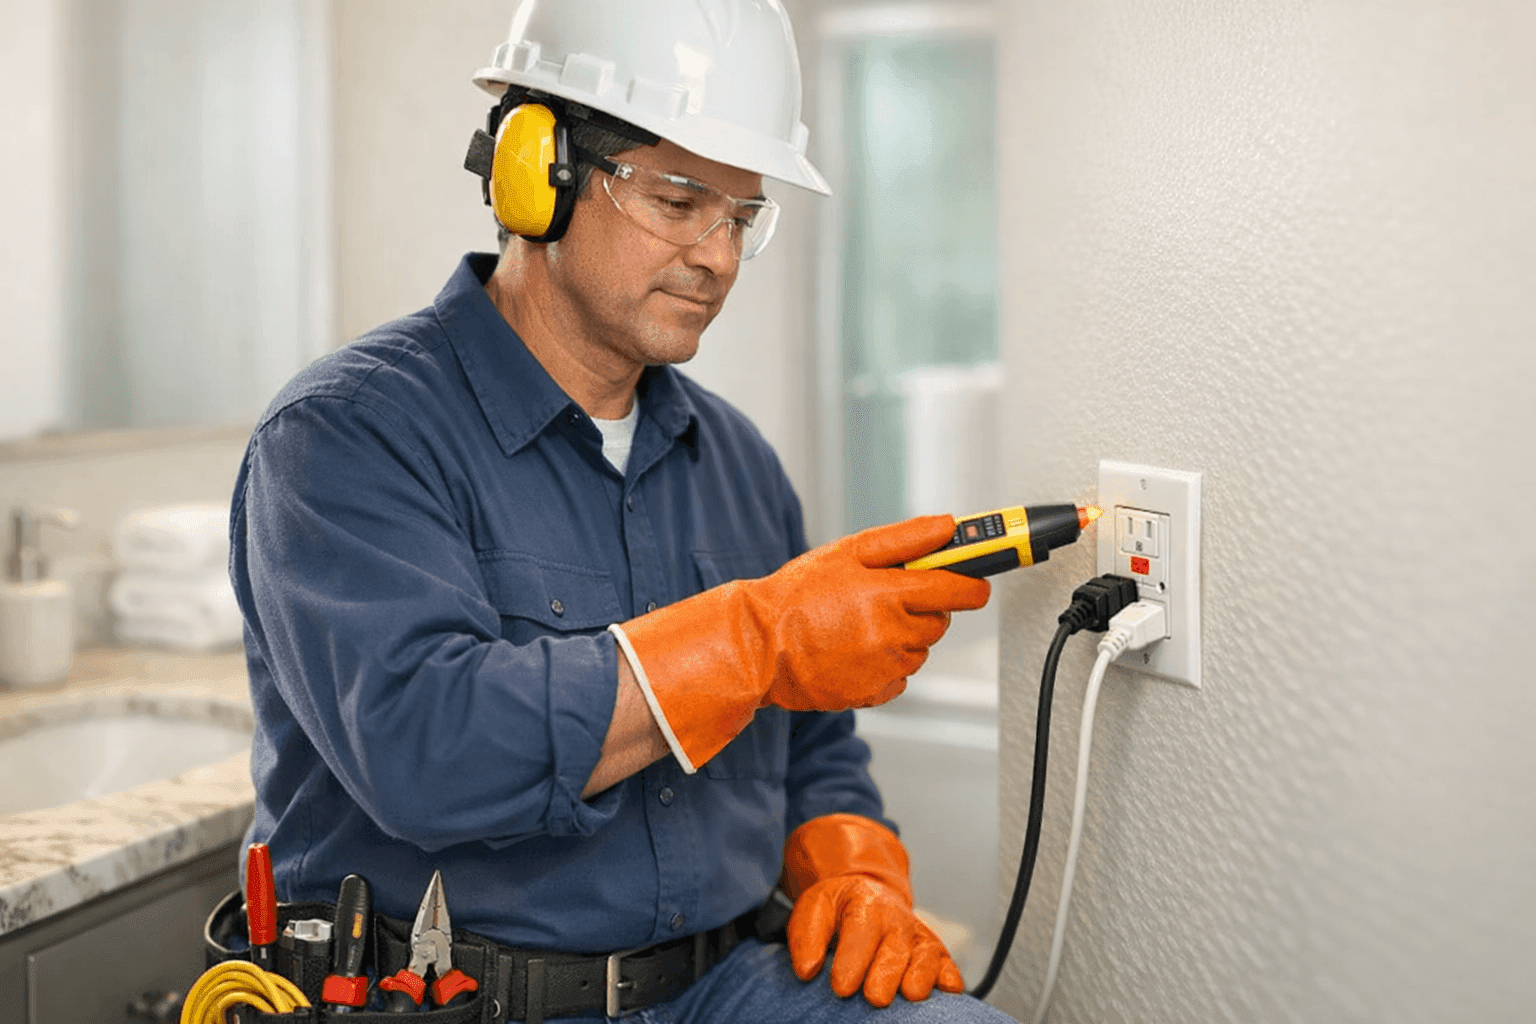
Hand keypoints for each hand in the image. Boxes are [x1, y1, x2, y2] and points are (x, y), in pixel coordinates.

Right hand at [613, 515, 989, 769]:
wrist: (758, 647)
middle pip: (940, 622)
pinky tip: (853, 651)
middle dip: (921, 609)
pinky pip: (899, 677)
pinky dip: (885, 665)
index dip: (972, 585)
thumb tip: (950, 527)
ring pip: (919, 650)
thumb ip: (905, 539)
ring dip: (902, 638)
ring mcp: (886, 668)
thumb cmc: (798, 595)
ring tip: (858, 626)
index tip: (975, 583)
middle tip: (883, 599)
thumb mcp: (848, 552)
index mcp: (891, 594)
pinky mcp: (874, 694)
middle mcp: (894, 634)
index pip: (960, 591)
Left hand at [787, 875, 964, 1006]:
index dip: (852, 960)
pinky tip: (948, 989)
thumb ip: (806, 938)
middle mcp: (896, 918)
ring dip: (921, 976)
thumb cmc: (838, 908)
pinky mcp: (934, 951)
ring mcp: (917, 935)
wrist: (868, 893)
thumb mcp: (813, 909)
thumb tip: (807, 970)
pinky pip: (947, 963)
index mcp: (865, 903)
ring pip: (925, 956)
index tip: (840, 988)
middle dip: (886, 974)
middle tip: (875, 998)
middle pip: (895, 947)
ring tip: (911, 995)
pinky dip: (950, 976)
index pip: (861, 930)